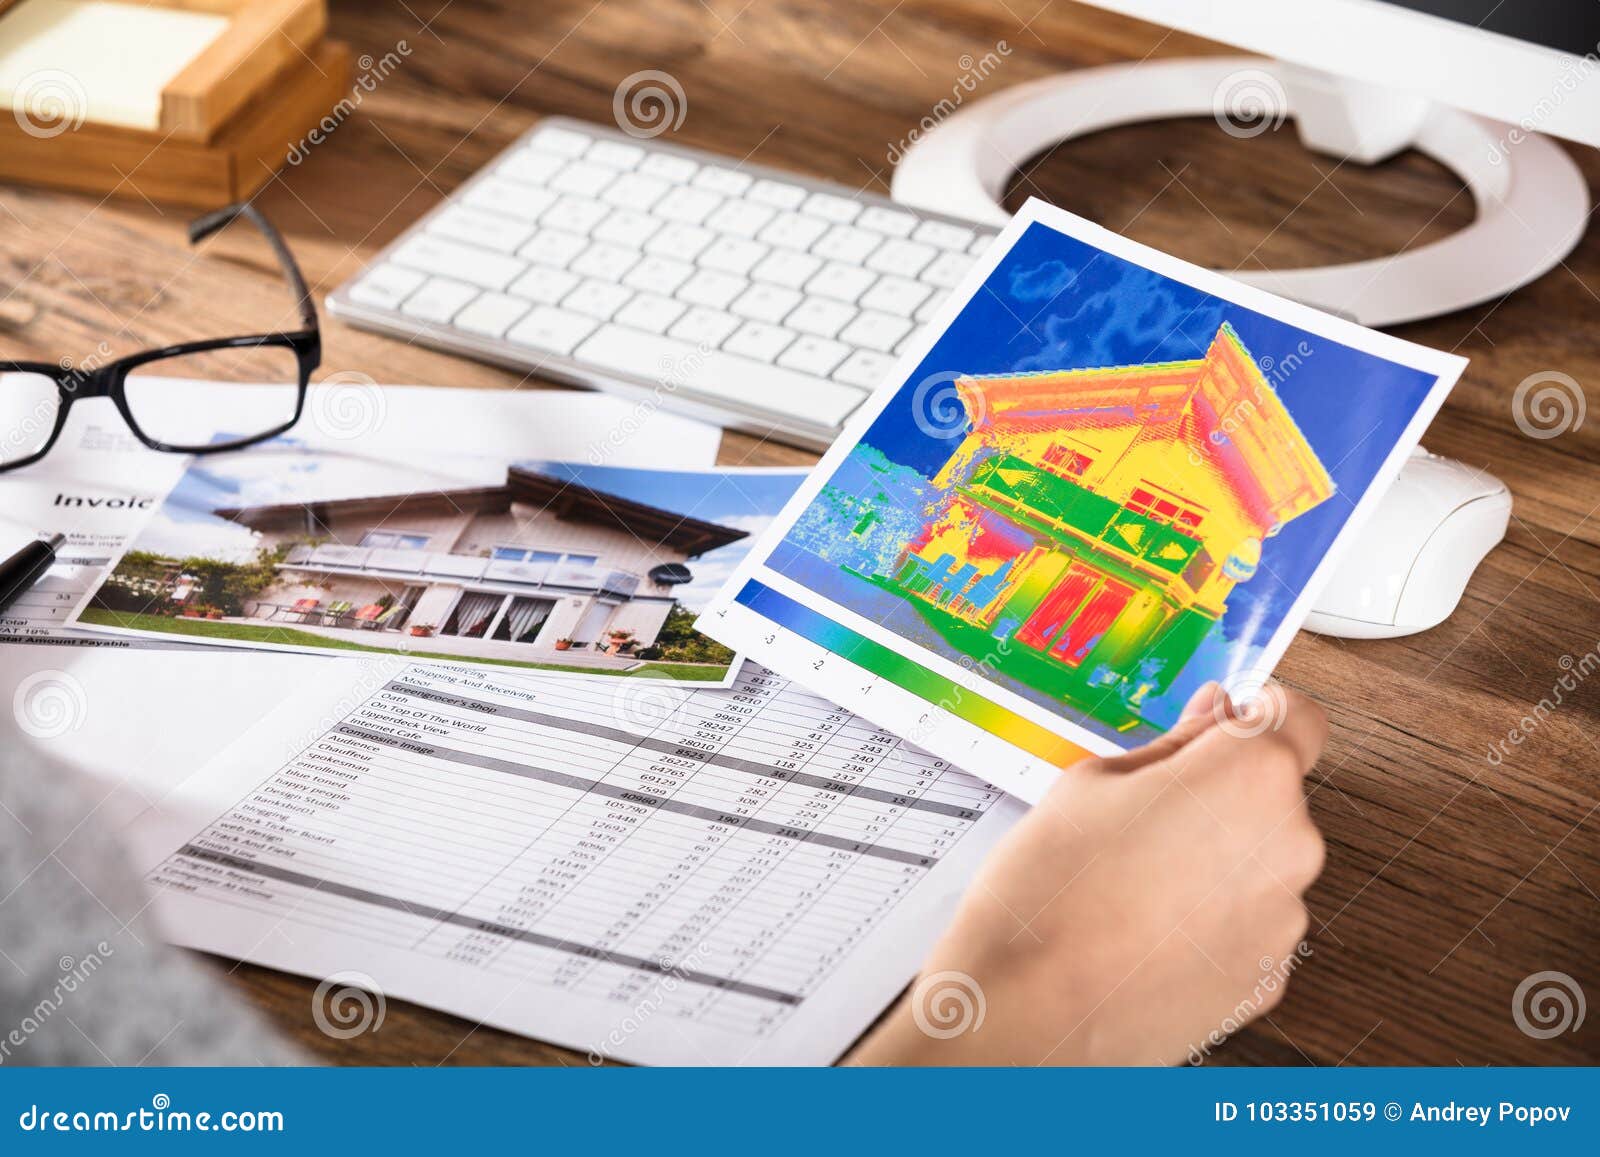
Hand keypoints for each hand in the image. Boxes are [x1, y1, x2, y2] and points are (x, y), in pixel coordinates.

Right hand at [847, 682, 1327, 1065]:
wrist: (1027, 1014)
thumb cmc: (1048, 899)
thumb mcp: (1090, 783)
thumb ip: (1171, 746)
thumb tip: (1211, 720)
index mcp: (1249, 776)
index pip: (1295, 716)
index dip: (1257, 710)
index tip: (1229, 717)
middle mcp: (1287, 846)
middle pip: (1272, 794)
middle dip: (1219, 794)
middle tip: (1142, 810)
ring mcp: (1282, 920)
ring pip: (1259, 862)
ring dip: (1215, 860)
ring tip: (1131, 880)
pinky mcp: (1266, 979)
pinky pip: (1249, 925)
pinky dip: (1211, 920)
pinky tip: (1145, 926)